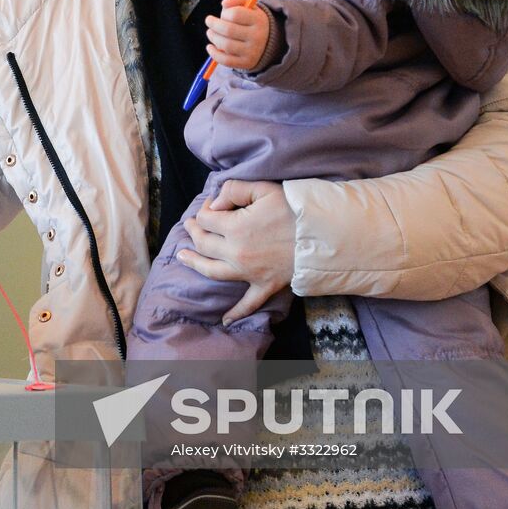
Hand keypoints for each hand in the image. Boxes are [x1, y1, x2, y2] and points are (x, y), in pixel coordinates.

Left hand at [176, 179, 295, 322]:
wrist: (325, 234)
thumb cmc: (295, 209)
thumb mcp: (264, 189)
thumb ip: (233, 190)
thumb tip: (214, 203)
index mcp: (236, 228)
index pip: (206, 219)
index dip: (204, 209)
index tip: (210, 203)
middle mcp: (237, 253)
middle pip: (203, 244)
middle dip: (194, 231)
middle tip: (190, 225)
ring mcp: (249, 272)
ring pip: (212, 271)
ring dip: (195, 263)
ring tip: (182, 257)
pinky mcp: (265, 285)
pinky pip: (248, 303)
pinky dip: (236, 313)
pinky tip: (225, 319)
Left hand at [204, 0, 269, 69]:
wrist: (267, 42)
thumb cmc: (251, 21)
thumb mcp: (248, 7)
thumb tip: (224, 3)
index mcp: (258, 20)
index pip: (235, 14)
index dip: (225, 13)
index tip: (223, 13)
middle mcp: (257, 36)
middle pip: (228, 30)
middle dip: (214, 25)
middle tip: (209, 22)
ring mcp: (252, 51)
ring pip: (226, 45)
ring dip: (213, 38)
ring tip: (210, 33)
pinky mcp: (247, 63)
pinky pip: (226, 61)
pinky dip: (214, 54)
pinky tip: (210, 47)